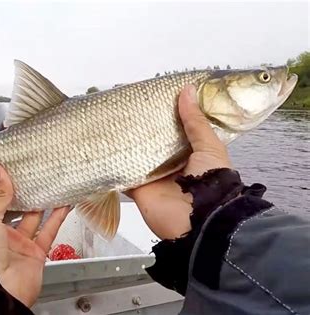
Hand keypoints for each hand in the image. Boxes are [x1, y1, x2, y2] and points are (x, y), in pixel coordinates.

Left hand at [0, 164, 69, 311]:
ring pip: (33, 218)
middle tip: (31, 173)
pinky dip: (57, 218)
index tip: (6, 170)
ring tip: (51, 182)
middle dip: (22, 193)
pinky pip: (48, 232)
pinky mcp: (35, 253)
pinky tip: (64, 203)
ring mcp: (17, 245)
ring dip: (42, 203)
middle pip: (13, 209)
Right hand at [128, 85, 231, 239]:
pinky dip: (113, 163)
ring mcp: (152, 176)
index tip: (154, 96)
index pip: (174, 129)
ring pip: (136, 154)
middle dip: (142, 126)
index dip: (165, 114)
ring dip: (126, 142)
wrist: (200, 222)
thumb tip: (186, 90)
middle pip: (152, 141)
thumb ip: (195, 121)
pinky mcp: (137, 188)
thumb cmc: (213, 182)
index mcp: (189, 152)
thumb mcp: (209, 146)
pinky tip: (104, 145)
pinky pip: (122, 173)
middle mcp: (169, 163)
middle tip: (129, 104)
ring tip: (113, 118)